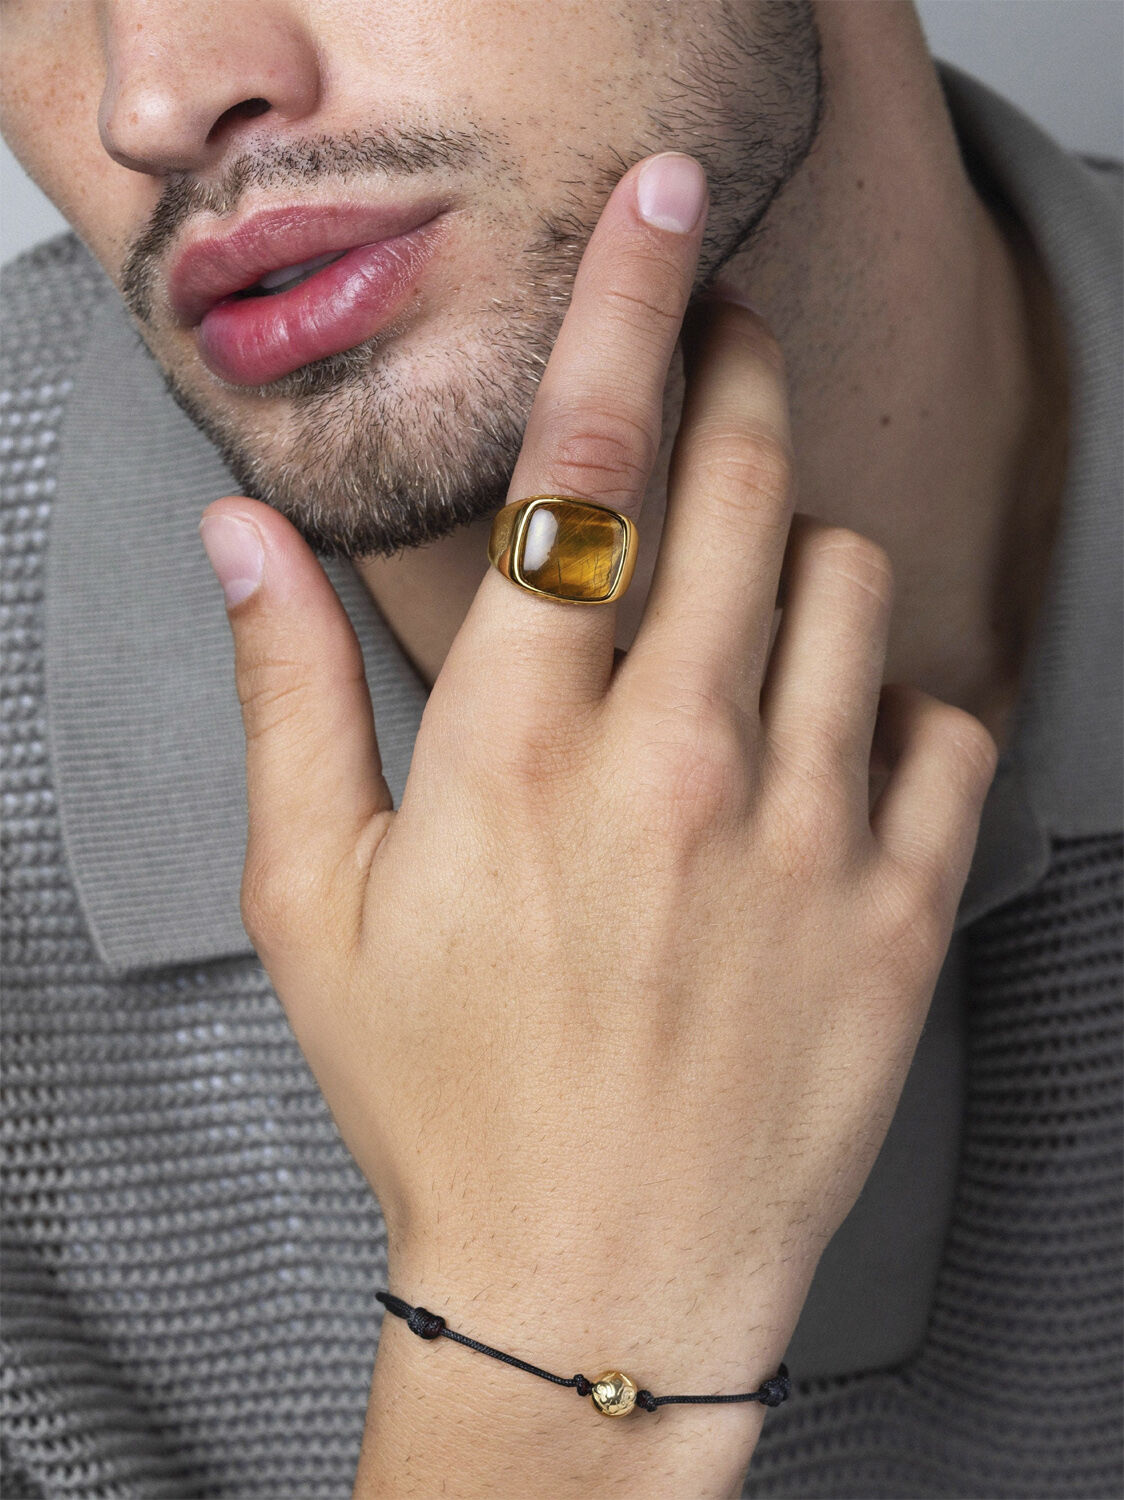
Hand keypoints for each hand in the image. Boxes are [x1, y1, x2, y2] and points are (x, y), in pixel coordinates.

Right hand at [200, 151, 997, 1494]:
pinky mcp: (902, 914)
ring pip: (860, 586)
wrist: (593, 1281)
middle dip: (743, 379)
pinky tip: (842, 747)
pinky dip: (906, 702)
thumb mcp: (314, 901)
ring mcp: (809, 837)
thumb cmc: (447, 1099)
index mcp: (522, 749)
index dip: (624, 305)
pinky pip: (951, 725)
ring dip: (812, 557)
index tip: (658, 215)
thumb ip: (288, 693)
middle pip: (751, 483)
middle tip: (730, 350)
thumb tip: (243, 542)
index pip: (586, 461)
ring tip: (763, 609)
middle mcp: (679, 767)